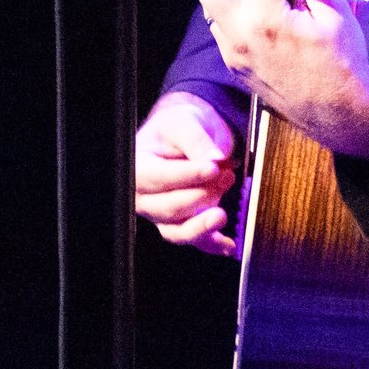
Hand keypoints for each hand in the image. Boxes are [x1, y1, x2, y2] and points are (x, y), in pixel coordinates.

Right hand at [135, 90, 238, 255]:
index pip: (158, 178)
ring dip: (202, 226)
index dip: (187, 176)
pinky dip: (213, 245)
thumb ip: (196, 140)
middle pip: (168, 208)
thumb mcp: (184, 123)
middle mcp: (145, 198)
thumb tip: (215, 158)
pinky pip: (196, 241)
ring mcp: (163, 215)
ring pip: (178, 231)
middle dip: (201, 195)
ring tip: (222, 215)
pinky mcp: (183, 224)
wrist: (183, 135)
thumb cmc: (178, 129)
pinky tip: (230, 245)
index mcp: (138, 169)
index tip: (213, 167)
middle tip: (227, 176)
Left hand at [194, 0, 368, 160]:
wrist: (340, 115)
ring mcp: (234, 54)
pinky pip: (224, 29)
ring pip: (213, 6)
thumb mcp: (335, 13)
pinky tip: (271, 17)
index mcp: (267, 20)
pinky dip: (240, 14)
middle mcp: (241, 37)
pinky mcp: (236, 66)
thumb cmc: (343, 68)